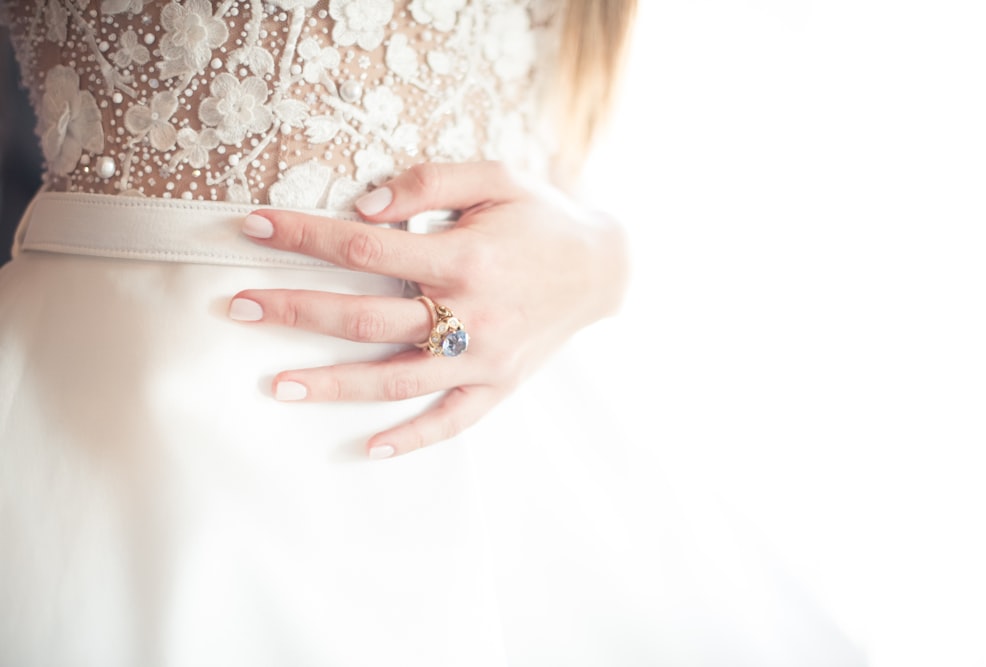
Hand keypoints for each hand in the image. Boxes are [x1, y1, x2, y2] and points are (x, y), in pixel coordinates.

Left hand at [230, 161, 627, 457]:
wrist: (603, 267)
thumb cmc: (542, 217)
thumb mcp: (494, 178)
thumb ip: (427, 183)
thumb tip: (361, 204)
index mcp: (465, 259)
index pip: (365, 248)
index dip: (304, 236)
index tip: (252, 228)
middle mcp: (471, 315)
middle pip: (365, 320)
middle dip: (297, 311)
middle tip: (241, 308)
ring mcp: (485, 359)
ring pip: (396, 380)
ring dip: (333, 385)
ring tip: (275, 385)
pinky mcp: (499, 385)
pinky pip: (452, 422)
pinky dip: (413, 438)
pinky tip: (368, 447)